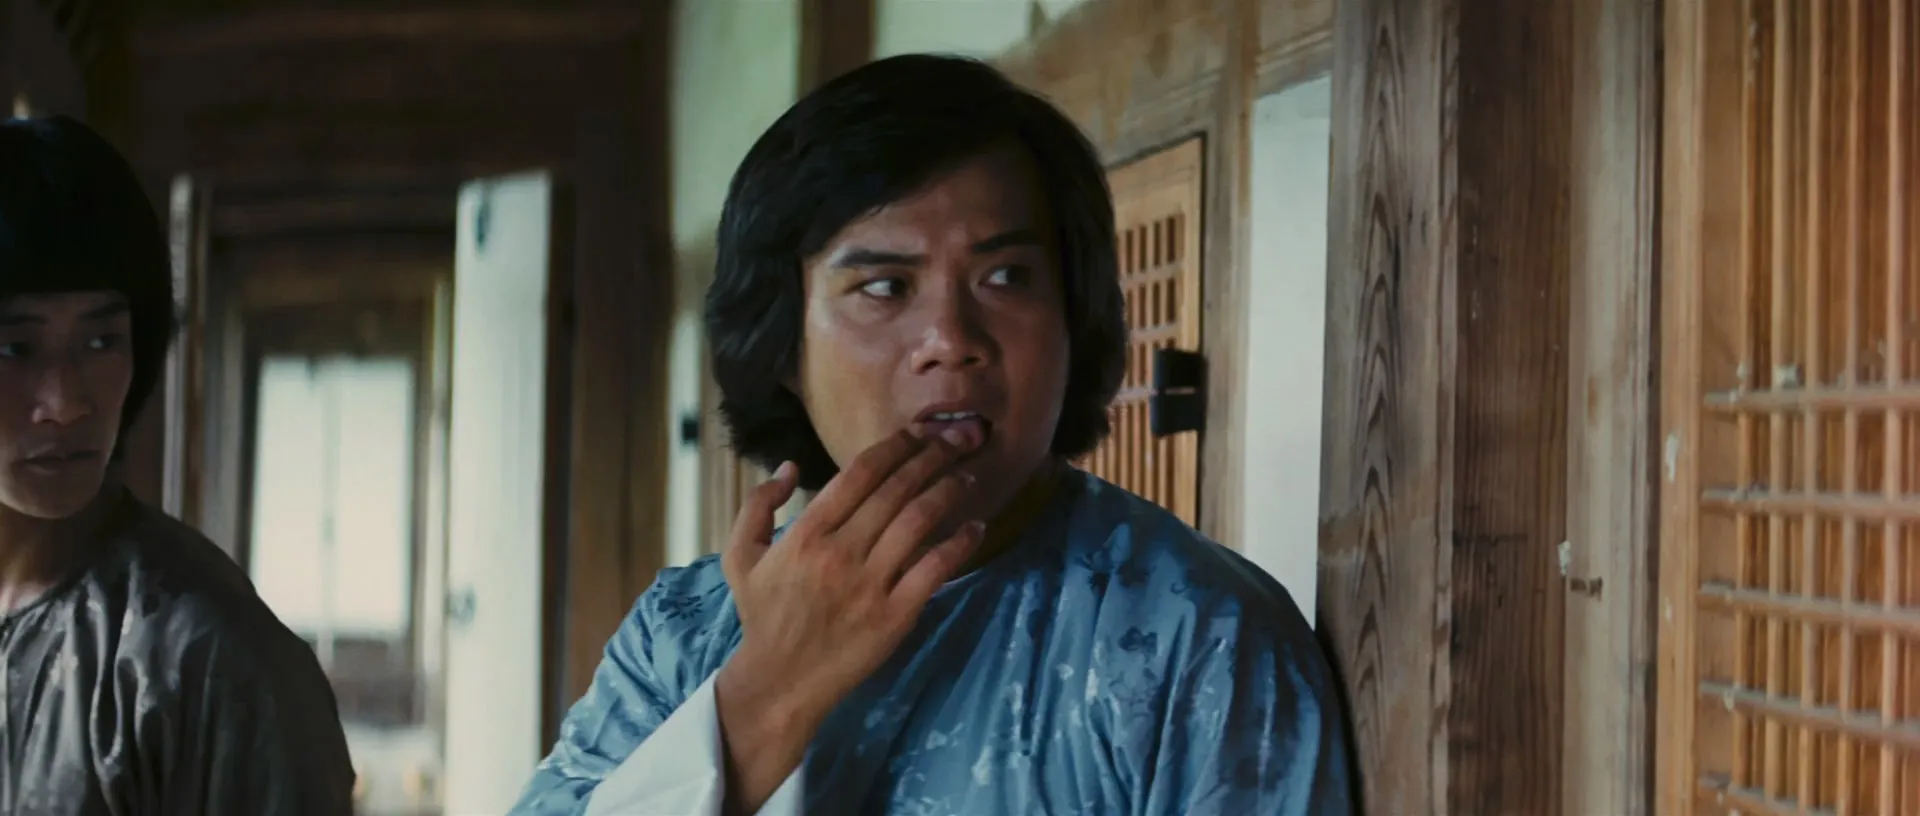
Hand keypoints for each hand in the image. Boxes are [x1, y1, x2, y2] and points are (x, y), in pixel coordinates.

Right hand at [713, 428, 984, 812]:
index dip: (895, 446)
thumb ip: (758, 505)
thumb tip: (789, 467)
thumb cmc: (763, 616)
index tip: (920, 432)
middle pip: (896, 489)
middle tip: (959, 439)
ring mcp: (870, 583)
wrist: (780, 681)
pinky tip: (976, 528)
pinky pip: (934, 570)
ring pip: (919, 521)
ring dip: (948, 491)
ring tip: (968, 475)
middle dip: (933, 456)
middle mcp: (841, 551)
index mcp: (807, 532)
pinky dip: (959, 544)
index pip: (860, 473)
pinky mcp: (895, 615)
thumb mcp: (740, 556)